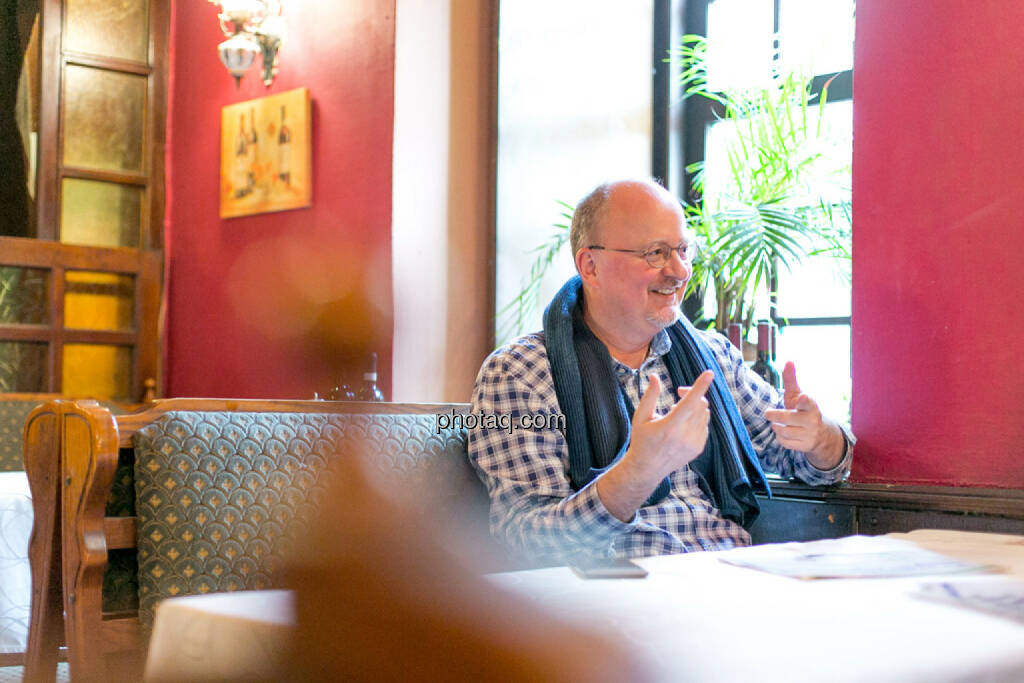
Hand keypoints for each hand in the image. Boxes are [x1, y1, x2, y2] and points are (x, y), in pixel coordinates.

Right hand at [596, 371, 713, 521]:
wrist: (647, 469)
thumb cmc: (641, 440)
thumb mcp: (640, 417)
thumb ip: (649, 395)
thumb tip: (654, 376)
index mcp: (669, 427)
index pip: (690, 402)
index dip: (700, 386)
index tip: (709, 373)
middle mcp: (685, 436)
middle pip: (700, 404)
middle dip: (692, 393)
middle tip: (679, 391)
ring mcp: (694, 444)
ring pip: (705, 414)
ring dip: (695, 405)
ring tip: (677, 411)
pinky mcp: (698, 448)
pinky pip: (704, 425)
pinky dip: (697, 418)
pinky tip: (682, 423)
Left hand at [764, 362, 843, 468]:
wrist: (819, 434)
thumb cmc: (802, 410)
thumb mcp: (797, 395)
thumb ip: (791, 380)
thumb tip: (788, 361)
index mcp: (811, 406)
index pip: (809, 402)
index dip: (805, 400)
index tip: (803, 396)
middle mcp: (813, 420)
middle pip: (786, 418)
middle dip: (774, 415)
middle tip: (768, 413)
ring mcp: (810, 435)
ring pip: (782, 431)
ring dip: (776, 427)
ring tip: (779, 424)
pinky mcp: (805, 446)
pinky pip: (784, 442)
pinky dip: (780, 438)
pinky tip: (784, 434)